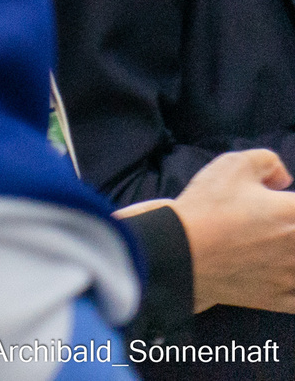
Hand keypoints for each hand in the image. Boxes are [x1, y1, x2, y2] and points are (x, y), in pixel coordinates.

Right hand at [169, 149, 294, 311]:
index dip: (292, 205)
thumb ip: (268, 162)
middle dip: (292, 229)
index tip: (284, 207)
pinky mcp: (280, 300)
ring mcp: (292, 277)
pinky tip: (286, 278)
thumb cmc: (206, 208)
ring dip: (293, 257)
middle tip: (273, 226)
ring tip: (279, 251)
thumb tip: (284, 180)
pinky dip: (293, 286)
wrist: (179, 251)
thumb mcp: (233, 164)